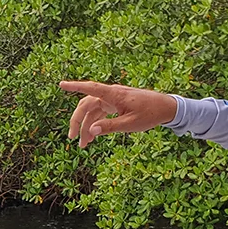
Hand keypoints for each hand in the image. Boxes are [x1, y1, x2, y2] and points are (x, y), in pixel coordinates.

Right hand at [58, 80, 179, 147]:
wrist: (166, 108)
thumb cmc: (150, 114)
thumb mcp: (131, 124)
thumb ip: (110, 127)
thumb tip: (92, 131)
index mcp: (114, 95)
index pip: (90, 88)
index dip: (74, 86)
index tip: (61, 84)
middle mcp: (111, 95)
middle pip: (86, 104)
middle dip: (77, 121)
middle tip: (71, 137)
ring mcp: (113, 100)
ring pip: (93, 111)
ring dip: (86, 126)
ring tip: (83, 144)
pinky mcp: (117, 105)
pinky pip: (101, 113)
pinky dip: (96, 124)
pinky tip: (93, 136)